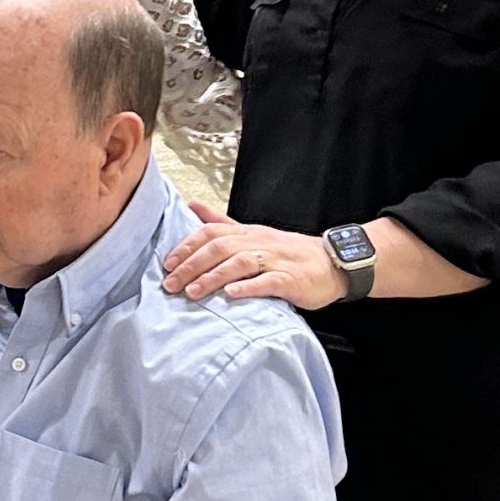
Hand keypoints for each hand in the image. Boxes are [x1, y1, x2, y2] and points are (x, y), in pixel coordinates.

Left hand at [162, 200, 344, 310]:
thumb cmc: (289, 252)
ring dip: (213, 277)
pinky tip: (231, 295)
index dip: (187, 247)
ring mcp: (275, 260)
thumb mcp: (253, 233)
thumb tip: (193, 205)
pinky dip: (248, 287)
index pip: (211, 232)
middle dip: (192, 265)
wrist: (332, 263)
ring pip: (240, 263)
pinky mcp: (290, 279)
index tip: (167, 263)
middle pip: (220, 247)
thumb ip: (222, 222)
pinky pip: (267, 281)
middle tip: (170, 283)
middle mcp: (258, 243)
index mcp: (248, 233)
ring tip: (192, 292)